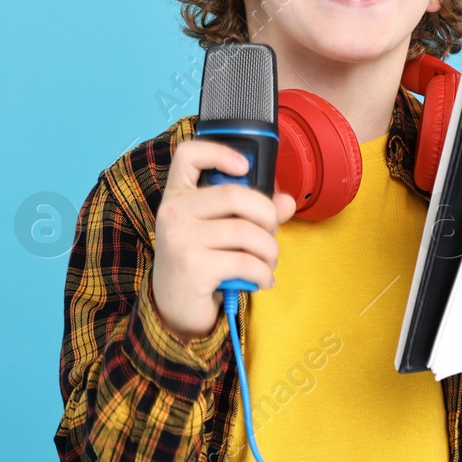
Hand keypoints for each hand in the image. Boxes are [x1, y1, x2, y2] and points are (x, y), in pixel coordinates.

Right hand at [150, 139, 297, 339]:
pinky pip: (246, 262)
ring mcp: (180, 239)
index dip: (219, 152)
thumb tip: (287, 202)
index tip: (245, 168)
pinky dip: (264, 273)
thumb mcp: (220, 232)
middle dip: (267, 215)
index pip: (188, 155)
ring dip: (269, 250)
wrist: (173, 310)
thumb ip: (253, 213)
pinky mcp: (193, 267)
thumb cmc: (200, 263)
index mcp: (177, 195)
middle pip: (235, 194)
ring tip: (268, 262)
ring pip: (246, 232)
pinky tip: (263, 280)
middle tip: (271, 233)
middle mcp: (173, 212)